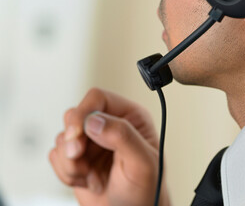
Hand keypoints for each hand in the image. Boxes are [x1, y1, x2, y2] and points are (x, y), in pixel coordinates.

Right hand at [49, 88, 170, 205]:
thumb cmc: (144, 191)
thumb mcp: (142, 164)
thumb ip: (123, 137)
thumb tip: (94, 121)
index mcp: (130, 117)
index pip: (97, 98)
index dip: (82, 113)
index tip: (77, 136)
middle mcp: (109, 125)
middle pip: (74, 115)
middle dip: (74, 143)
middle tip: (83, 164)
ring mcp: (92, 141)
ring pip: (63, 137)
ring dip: (72, 163)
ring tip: (93, 177)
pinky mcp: (78, 157)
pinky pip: (56, 155)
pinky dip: (66, 173)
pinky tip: (88, 181)